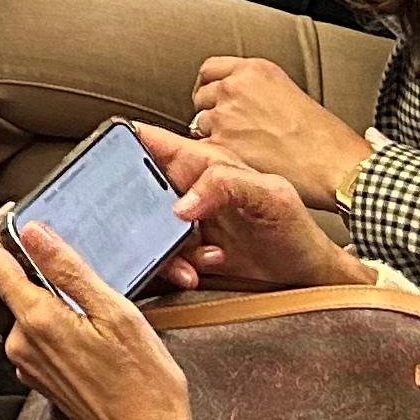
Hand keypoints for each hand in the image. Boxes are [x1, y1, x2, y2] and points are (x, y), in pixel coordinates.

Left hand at [0, 214, 194, 419]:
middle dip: (38, 266)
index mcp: (36, 320)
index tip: (9, 213)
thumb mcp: (116, 314)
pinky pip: (38, 334)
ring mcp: (27, 362)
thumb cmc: (144, 383)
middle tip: (80, 262)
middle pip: (11, 283)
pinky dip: (58, 322)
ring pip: (28, 309)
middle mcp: (21, 342)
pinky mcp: (38, 376)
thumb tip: (34, 232)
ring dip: (53, 297)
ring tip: (96, 306)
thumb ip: (69, 270)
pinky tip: (91, 332)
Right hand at [136, 125, 374, 292]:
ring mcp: (186, 223)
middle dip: (136, 211)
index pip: (153, 141)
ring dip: (162, 247)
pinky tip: (200, 269)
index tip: (110, 163)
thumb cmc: (298, 230)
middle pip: (138, 190)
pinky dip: (175, 267)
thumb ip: (226, 184)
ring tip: (195, 257)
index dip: (125, 144)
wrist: (309, 277)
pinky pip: (163, 258)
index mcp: (203, 164)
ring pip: (146, 229)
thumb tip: (179, 204)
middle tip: (156, 227)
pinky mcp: (188, 254)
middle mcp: (189, 190)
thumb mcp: (271, 195)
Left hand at [192, 57, 374, 204]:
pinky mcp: (222, 144)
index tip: (213, 100)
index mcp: (255, 70)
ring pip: (200, 124)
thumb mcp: (289, 93)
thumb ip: (256, 90)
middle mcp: (236, 87)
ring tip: (242, 152)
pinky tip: (237, 164)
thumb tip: (236, 102)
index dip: (210, 87)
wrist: (336, 166)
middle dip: (212, 114)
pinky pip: (203, 150)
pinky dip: (215, 158)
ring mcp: (226, 115)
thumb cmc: (324, 138)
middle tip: (232, 132)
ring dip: (214, 137)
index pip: (210, 70)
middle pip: (202, 97)